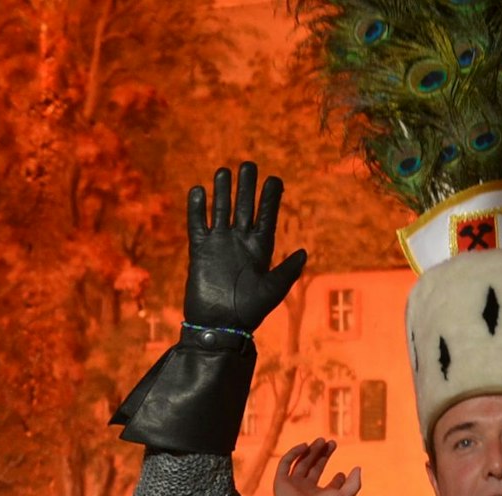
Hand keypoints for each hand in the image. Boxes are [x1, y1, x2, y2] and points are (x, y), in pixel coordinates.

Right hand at [183, 163, 305, 332]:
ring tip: (223, 170)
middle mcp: (240, 242)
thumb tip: (304, 251)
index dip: (270, 198)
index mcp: (261, 248)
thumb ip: (287, 271)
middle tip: (248, 164)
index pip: (266, 216)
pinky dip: (197, 209)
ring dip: (222, 192)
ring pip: (221, 211)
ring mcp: (219, 245)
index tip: (274, 179)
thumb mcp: (272, 291)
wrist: (218, 326)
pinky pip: (198, 225)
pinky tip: (198, 191)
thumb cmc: (248, 312)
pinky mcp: (200, 251)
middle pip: (244, 207)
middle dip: (246, 187)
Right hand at [272, 438, 361, 495]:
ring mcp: (292, 484)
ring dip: (310, 451)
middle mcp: (305, 489)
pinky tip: (305, 446)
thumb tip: (358, 468)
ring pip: (301, 463)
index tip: (343, 473)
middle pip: (314, 468)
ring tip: (321, 440)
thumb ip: (354, 483)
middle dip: (322, 455)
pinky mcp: (280, 480)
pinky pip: (285, 463)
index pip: (328, 484)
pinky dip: (293, 453)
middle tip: (331, 442)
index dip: (338, 478)